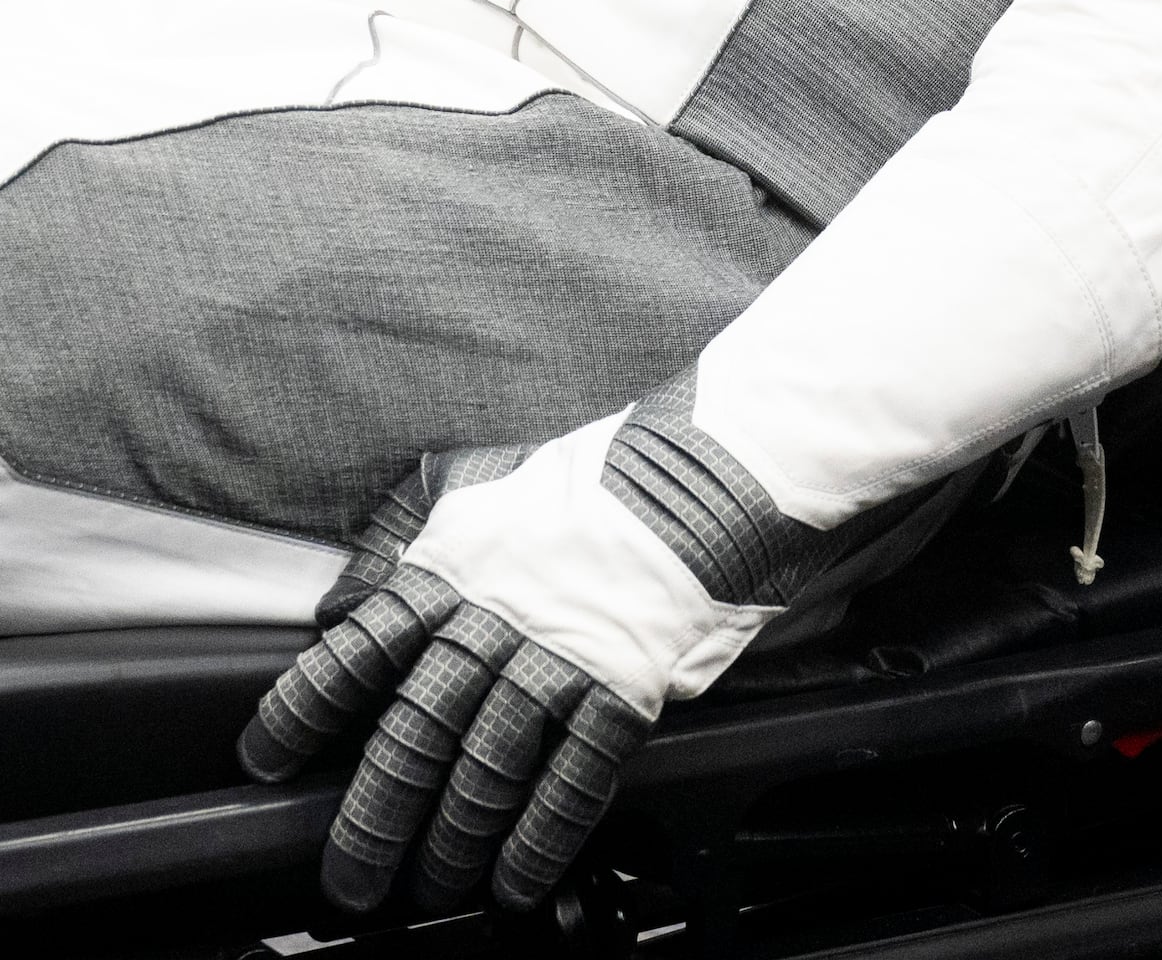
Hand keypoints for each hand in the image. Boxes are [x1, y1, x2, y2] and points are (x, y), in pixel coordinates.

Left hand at [238, 379, 885, 915]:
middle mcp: (492, 621)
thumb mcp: (467, 485)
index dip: (304, 710)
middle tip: (350, 878)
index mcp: (447, 570)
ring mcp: (558, 659)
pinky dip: (538, 841)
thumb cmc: (575, 485)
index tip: (268, 762)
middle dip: (374, 818)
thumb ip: (397, 539)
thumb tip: (339, 602)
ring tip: (432, 887)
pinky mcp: (620, 690)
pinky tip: (516, 881)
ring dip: (453, 843)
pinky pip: (569, 783)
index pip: (356, 650)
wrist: (692, 477)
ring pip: (486, 772)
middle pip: (414, 736)